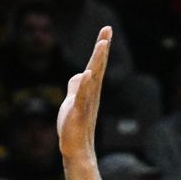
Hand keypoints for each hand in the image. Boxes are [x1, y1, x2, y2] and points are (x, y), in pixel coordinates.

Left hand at [56, 26, 110, 158]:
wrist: (76, 149)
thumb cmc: (75, 127)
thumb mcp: (72, 101)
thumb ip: (76, 87)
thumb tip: (80, 74)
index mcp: (90, 90)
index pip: (97, 65)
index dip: (101, 48)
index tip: (107, 30)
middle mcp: (92, 94)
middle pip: (98, 67)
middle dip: (102, 48)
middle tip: (107, 29)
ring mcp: (86, 103)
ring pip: (93, 79)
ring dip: (97, 62)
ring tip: (102, 44)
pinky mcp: (78, 114)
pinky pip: (82, 97)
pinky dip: (85, 85)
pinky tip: (87, 74)